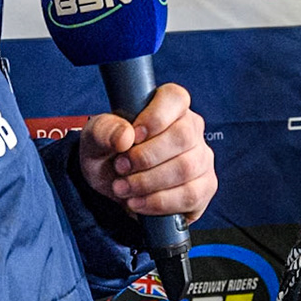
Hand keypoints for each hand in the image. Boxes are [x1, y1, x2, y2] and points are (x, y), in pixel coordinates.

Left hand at [78, 83, 216, 224]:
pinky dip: (159, 202)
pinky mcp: (205, 186)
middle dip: (146, 158)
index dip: (155, 118)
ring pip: (186, 168)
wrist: (115, 188)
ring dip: (148, 182)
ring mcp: (202, 158)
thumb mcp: (95, 139)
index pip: (175, 98)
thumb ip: (104, 130)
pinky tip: (138, 202)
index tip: (133, 137)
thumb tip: (125, 136)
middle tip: (121, 168)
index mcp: (169, 106)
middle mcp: (192, 129)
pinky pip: (191, 195)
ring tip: (123, 188)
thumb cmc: (110, 155)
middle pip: (183, 137)